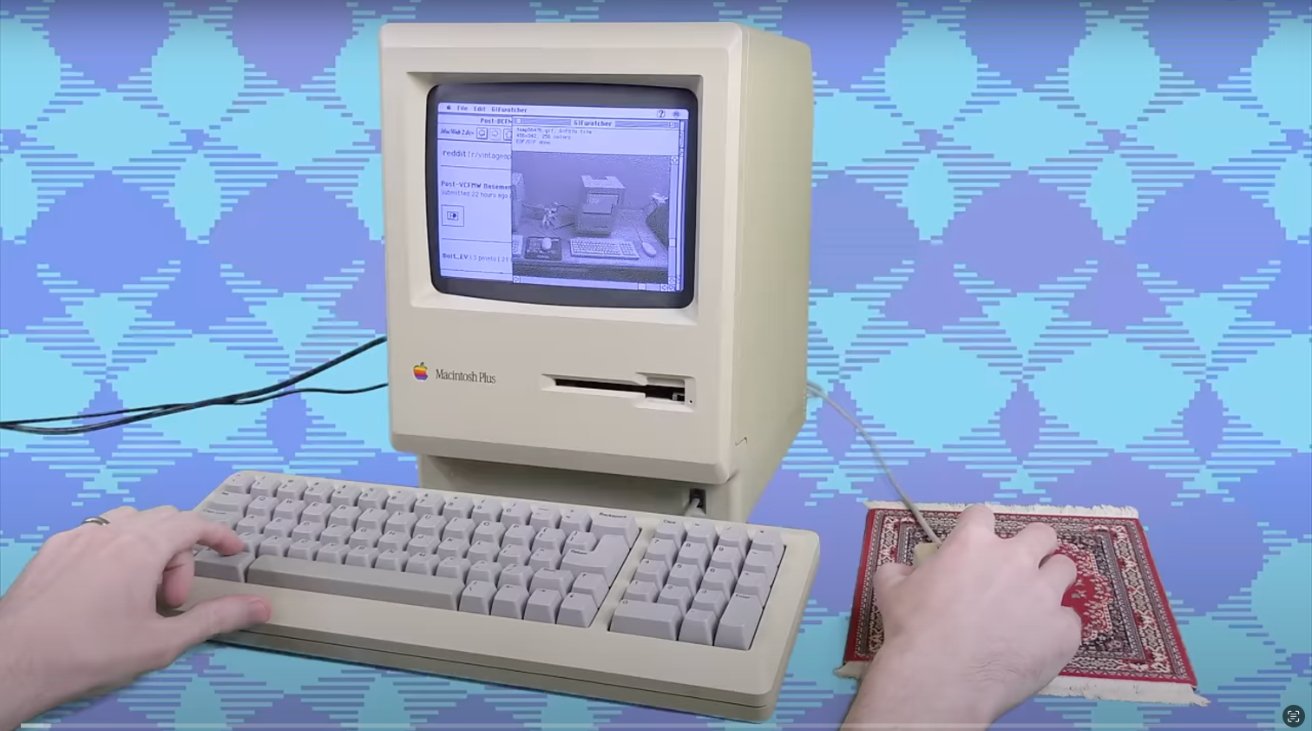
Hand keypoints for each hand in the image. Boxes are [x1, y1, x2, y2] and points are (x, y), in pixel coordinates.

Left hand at [0, 506, 270, 728]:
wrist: (16, 661)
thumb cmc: (90, 652)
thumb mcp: (163, 641)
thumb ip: (216, 619)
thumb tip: (261, 608)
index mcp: (142, 548)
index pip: (193, 523)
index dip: (220, 535)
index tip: (233, 552)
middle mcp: (111, 531)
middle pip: (164, 521)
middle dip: (180, 554)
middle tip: (172, 600)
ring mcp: (78, 536)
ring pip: (129, 522)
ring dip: (148, 547)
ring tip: (140, 591)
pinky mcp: (53, 548)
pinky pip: (96, 533)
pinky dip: (114, 550)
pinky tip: (104, 588)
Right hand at [843, 505, 1081, 728]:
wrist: (940, 679)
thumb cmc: (912, 631)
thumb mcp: (891, 590)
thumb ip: (900, 571)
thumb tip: (904, 571)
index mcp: (973, 542)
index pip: (983, 514)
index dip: (978, 529)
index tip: (974, 547)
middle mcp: (1015, 559)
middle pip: (1042, 534)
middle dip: (1033, 547)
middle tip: (1017, 570)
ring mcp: (1044, 594)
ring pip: (1065, 569)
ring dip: (1051, 582)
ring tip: (1035, 605)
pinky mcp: (1063, 631)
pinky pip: (1069, 621)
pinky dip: (1054, 629)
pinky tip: (1035, 644)